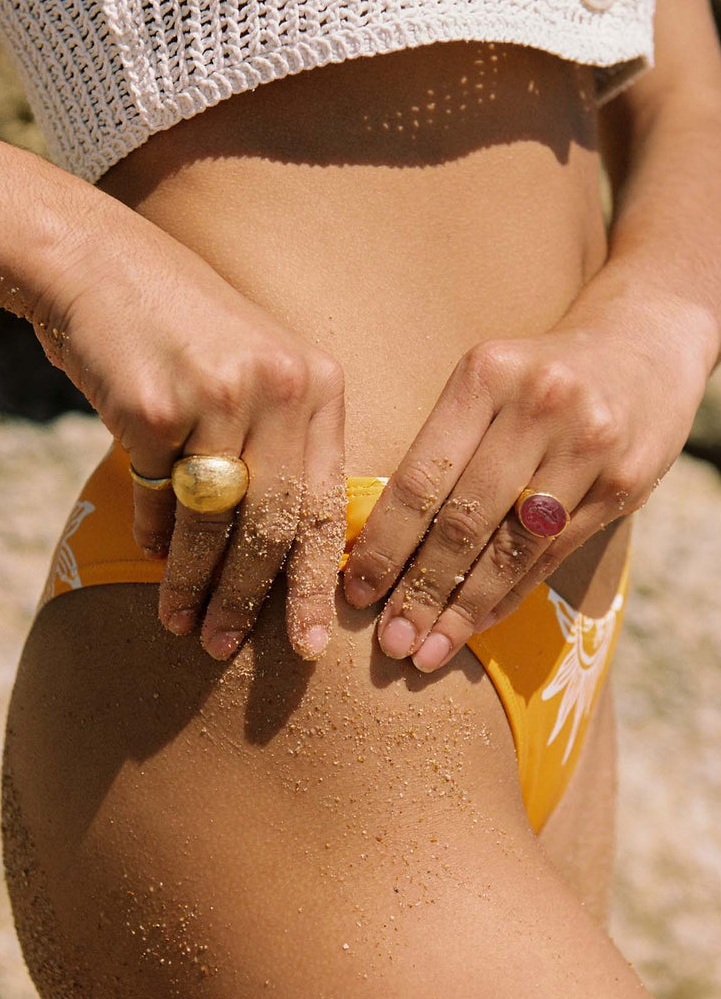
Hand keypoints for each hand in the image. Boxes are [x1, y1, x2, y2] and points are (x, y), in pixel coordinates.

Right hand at [35, 199, 345, 659]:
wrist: (98, 264)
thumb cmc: (182, 332)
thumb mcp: (256, 375)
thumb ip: (279, 450)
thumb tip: (279, 557)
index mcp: (318, 385)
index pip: (327, 503)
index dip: (316, 581)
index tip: (311, 642)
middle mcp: (280, 388)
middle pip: (276, 524)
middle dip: (251, 598)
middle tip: (228, 648)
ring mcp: (220, 397)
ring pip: (216, 524)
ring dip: (196, 585)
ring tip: (184, 625)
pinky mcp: (155, 407)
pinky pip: (158, 499)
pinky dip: (154, 535)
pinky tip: (151, 556)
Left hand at [343, 296, 709, 671]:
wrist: (642, 347)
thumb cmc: (537, 378)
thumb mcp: (486, 385)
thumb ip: (443, 450)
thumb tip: (376, 542)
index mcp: (486, 374)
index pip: (422, 477)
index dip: (385, 543)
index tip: (356, 592)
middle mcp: (540, 406)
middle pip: (464, 520)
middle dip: (419, 590)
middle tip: (390, 643)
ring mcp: (588, 445)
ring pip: (510, 548)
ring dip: (462, 609)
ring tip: (426, 651)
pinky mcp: (625, 483)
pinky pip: (552, 555)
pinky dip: (508, 594)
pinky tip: (475, 623)